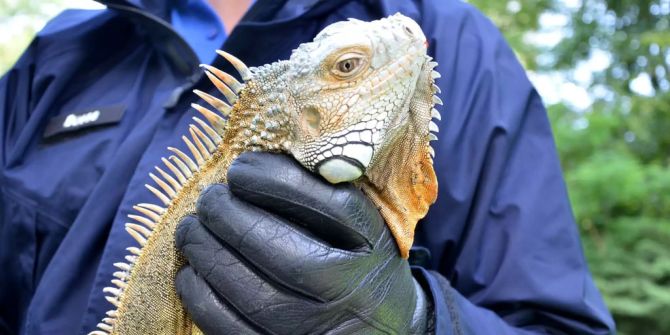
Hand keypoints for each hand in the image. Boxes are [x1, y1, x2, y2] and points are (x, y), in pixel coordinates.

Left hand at [175, 152, 430, 333]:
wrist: (383, 328)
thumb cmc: (359, 261)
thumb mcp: (362, 224)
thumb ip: (327, 191)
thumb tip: (259, 160)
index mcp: (374, 247)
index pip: (331, 206)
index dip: (276, 181)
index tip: (241, 168)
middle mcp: (352, 292)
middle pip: (285, 253)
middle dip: (230, 217)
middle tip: (208, 198)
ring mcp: (318, 329)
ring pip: (253, 295)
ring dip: (208, 253)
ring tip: (191, 228)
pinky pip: (232, 330)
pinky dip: (202, 297)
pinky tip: (192, 272)